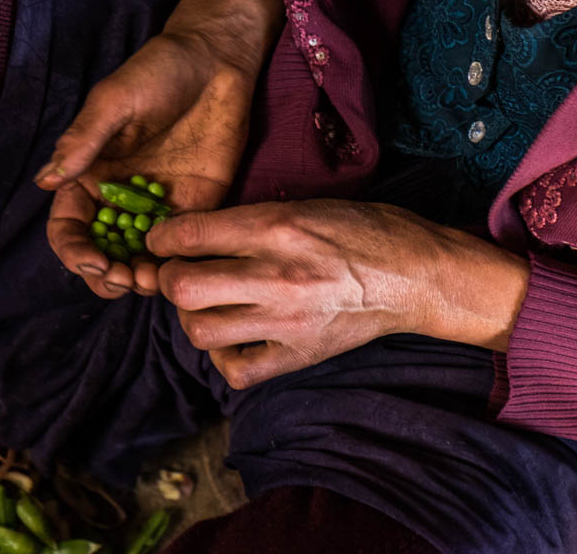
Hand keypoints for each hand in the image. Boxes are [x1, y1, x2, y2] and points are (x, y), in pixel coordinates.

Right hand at [35, 0, 283, 298]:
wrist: (215, 61)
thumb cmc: (158, 71)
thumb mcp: (114, 101)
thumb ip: (83, 142)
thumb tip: (46, 181)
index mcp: (90, 175)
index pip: (68, 227)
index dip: (74, 251)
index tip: (94, 261)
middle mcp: (120, 197)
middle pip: (101, 253)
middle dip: (106, 275)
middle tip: (124, 279)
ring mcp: (157, 205)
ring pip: (139, 259)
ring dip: (139, 278)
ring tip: (150, 282)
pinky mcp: (194, 206)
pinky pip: (179, 247)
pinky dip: (175, 265)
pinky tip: (181, 269)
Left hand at [148, 200, 530, 388]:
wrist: (416, 274)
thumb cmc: (362, 230)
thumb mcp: (304, 205)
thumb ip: (249, 219)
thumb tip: (191, 232)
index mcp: (277, 228)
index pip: (190, 235)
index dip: (161, 237)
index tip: (161, 240)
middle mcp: (277, 276)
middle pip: (183, 287)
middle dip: (169, 277)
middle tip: (180, 272)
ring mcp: (287, 322)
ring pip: (200, 331)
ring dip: (192, 317)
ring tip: (207, 305)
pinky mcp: (299, 355)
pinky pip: (236, 370)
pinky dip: (224, 356)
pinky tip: (234, 337)